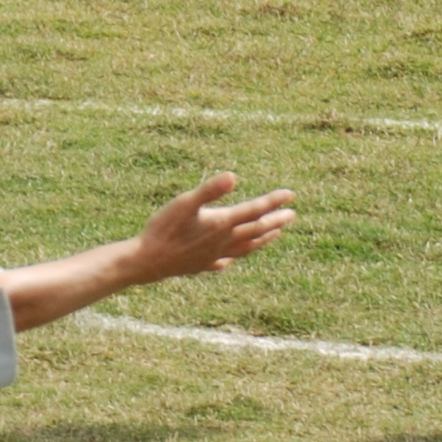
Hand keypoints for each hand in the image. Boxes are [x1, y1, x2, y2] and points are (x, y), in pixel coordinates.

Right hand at [124, 171, 297, 282]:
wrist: (148, 261)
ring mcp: (215, 255)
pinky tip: (232, 258)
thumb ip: (209, 190)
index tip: (290, 195)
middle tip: (292, 214)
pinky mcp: (204, 265)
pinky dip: (236, 255)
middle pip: (256, 230)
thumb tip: (233, 176)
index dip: (272, 201)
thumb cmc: (164, 228)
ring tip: (276, 234)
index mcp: (222, 223)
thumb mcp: (184, 203)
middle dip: (275, 220)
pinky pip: (227, 260)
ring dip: (264, 239)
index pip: (254, 211)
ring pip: (247, 247)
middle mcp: (224, 241)